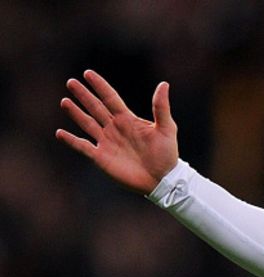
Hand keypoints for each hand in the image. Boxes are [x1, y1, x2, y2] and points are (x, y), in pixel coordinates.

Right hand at [56, 70, 178, 194]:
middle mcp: (114, 128)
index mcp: (127, 119)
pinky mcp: (101, 158)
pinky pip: (82, 147)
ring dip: (75, 113)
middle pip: (95, 108)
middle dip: (83, 95)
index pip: (110, 98)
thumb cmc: (167, 154)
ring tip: (65, 101)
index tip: (88, 73)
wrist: (162, 180)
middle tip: (71, 82)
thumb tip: (163, 84)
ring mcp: (106, 142)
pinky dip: (71, 141)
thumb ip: (161, 107)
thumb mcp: (166, 128)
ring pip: (87, 124)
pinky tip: (60, 133)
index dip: (99, 86)